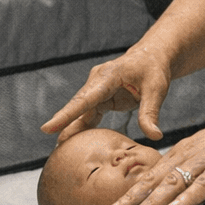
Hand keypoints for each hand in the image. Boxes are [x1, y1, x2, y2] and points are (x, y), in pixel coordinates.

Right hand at [42, 44, 172, 142]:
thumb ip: (151, 113)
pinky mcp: (101, 97)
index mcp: (108, 76)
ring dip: (72, 128)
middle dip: (63, 123)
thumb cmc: (153, 69)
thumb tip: (154, 136)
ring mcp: (98, 89)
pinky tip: (75, 141)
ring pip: (81, 112)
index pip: (84, 99)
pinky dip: (83, 127)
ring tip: (61, 148)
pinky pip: (89, 114)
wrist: (151, 57)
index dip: (66, 115)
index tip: (47, 128)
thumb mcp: (156, 89)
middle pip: (78, 106)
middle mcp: (97, 81)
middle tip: (52, 142)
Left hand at [109, 103, 204, 204]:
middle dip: (131, 199)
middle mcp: (187, 156)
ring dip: (152, 203)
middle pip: (153, 180)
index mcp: (181, 154)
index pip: (149, 176)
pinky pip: (203, 184)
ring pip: (172, 184)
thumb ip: (190, 171)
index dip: (129, 193)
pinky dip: (188, 197)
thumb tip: (175, 194)